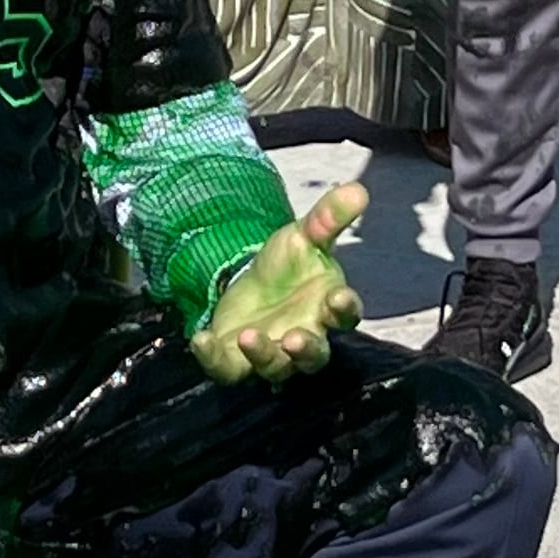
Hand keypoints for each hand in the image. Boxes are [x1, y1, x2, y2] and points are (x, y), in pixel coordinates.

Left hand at [191, 187, 367, 385]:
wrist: (249, 285)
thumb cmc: (286, 266)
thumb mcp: (304, 236)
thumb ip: (328, 218)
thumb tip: (358, 188)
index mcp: (327, 307)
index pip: (345, 315)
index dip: (344, 309)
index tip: (337, 298)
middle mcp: (305, 336)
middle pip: (314, 357)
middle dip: (305, 350)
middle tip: (293, 338)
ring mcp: (271, 354)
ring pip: (275, 369)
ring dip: (265, 356)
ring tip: (249, 336)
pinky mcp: (237, 361)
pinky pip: (228, 369)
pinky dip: (214, 358)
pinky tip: (200, 339)